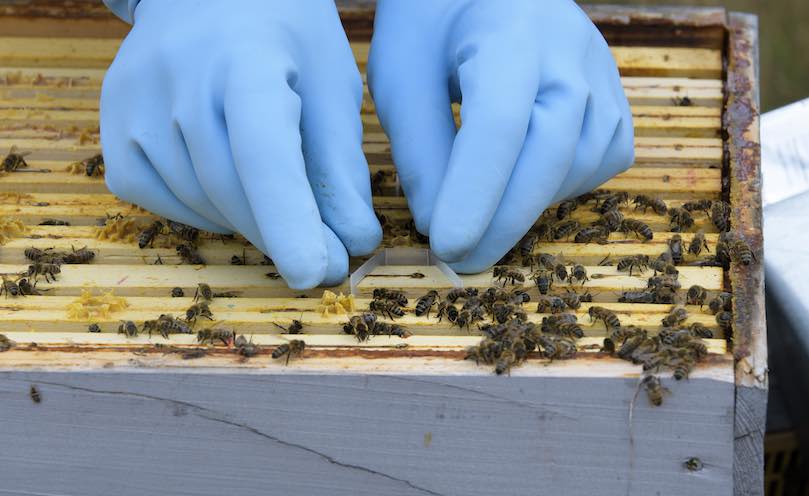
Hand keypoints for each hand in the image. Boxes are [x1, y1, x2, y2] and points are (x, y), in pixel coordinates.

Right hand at [101, 0, 380, 287]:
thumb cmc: (285, 36)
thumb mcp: (330, 83)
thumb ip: (340, 164)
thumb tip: (354, 242)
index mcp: (247, 57)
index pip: (265, 150)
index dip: (290, 219)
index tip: (318, 273)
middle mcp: (178, 76)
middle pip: (232, 188)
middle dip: (284, 236)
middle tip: (328, 262)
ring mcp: (134, 102)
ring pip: (199, 202)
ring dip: (249, 224)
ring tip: (280, 207)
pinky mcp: (112, 127)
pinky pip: (159, 200)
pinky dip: (203, 213)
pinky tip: (229, 192)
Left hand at [368, 0, 633, 272]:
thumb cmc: (432, 22)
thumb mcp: (401, 74)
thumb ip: (419, 149)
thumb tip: (437, 225)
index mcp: (507, 32)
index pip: (499, 125)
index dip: (473, 195)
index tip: (444, 246)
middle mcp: (569, 50)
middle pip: (551, 152)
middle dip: (503, 221)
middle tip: (460, 261)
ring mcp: (601, 71)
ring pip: (580, 163)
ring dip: (530, 206)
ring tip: (484, 220)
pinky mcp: (615, 93)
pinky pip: (603, 159)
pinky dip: (563, 188)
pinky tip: (525, 189)